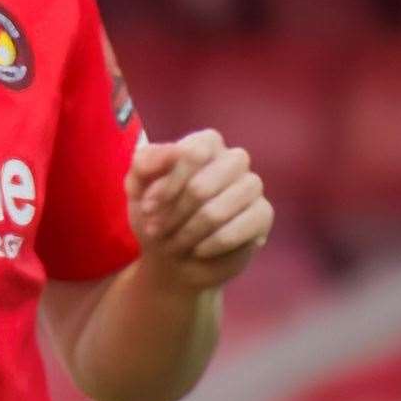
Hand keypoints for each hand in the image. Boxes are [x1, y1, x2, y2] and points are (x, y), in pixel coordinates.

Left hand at [126, 129, 272, 291]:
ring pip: (219, 210)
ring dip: (189, 232)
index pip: (192, 154)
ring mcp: (251, 186)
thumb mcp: (137, 185)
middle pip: (202, 186)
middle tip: (157, 231)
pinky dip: (213, 244)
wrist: (172, 257)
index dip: (167, 185)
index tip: (147, 208)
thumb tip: (174, 150)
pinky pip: (241, 229)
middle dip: (173, 215)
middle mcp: (233, 159)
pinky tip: (199, 250)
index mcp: (205, 143)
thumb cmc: (156, 213)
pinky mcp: (263, 215)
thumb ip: (146, 161)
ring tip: (174, 244)